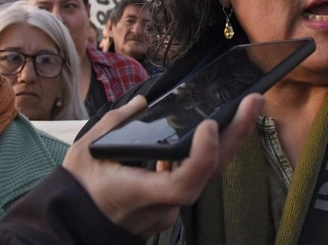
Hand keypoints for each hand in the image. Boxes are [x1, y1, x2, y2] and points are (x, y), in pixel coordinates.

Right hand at [63, 93, 264, 236]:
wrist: (73, 225)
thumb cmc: (78, 192)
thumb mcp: (86, 152)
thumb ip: (116, 123)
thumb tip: (145, 103)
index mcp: (139, 194)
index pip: (183, 183)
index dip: (202, 156)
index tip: (208, 125)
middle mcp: (164, 205)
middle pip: (210, 172)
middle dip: (236, 133)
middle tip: (254, 101)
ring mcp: (172, 207)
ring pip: (209, 173)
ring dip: (229, 138)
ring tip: (247, 105)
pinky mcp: (173, 202)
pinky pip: (198, 174)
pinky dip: (210, 149)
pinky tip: (221, 124)